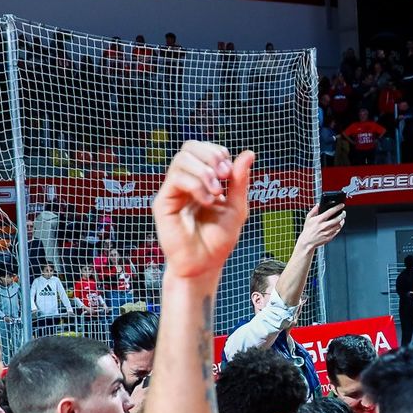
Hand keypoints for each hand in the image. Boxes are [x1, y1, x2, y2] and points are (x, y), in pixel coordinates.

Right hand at [153, 142, 253, 280]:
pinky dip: (195, 185)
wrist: (204, 265)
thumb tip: (248, 153)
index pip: (203, 150)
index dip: (217, 152)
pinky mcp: (163, 202)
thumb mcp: (236, 207)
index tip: (230, 172)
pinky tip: (207, 201)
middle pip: (189, 147)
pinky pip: (175, 179)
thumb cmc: (218, 240)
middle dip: (210, 155)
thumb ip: (240, 181)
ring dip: (204, 171)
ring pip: (181, 159)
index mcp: (201, 180)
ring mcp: (173, 191)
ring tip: (216, 192)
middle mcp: (185, 182)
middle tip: (224, 175)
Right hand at [297, 201, 346, 251]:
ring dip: (342, 221)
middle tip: (344, 212)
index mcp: (319, 220)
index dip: (338, 207)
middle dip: (342, 214)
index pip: (331, 211)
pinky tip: (338, 225)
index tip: (342, 205)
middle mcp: (324, 226)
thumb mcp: (308, 218)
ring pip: (339, 225)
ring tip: (342, 219)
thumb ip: (313, 210)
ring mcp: (327, 232)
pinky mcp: (329, 237)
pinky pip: (337, 231)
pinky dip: (339, 227)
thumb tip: (318, 205)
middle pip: (337, 219)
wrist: (307, 242)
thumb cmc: (308, 230)